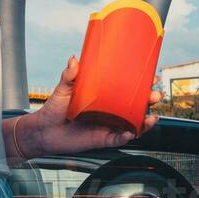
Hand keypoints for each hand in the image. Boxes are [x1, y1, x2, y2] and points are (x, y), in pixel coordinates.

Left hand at [20, 55, 160, 154]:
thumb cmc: (53, 109)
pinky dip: (128, 136)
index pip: (127, 88)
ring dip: (145, 121)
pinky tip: (132, 131)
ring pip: (132, 123)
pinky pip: (120, 139)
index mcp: (104, 96)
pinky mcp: (102, 139)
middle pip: (135, 105)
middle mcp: (109, 110)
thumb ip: (69, 76)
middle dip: (149, 101)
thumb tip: (73, 59)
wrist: (43, 131)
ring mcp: (107, 124)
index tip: (152, 76)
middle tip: (155, 95)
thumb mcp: (63, 89)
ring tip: (151, 117)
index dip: (142, 83)